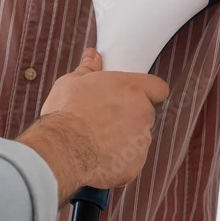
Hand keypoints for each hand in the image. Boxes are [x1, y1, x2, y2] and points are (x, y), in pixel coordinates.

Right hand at [16, 48, 169, 202]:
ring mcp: (141, 142)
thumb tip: (92, 55)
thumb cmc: (66, 111)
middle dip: (129, 116)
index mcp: (131, 88)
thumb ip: (88, 68)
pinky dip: (117, 160)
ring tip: (94, 141)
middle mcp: (143, 114)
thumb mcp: (71, 82)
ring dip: (123, 139)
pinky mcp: (135, 165)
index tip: (133, 96)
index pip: (158, 88)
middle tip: (102, 119)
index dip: (148, 92)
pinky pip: (129, 161)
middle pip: (145, 114)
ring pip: (137, 139)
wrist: (61, 148)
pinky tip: (96, 157)